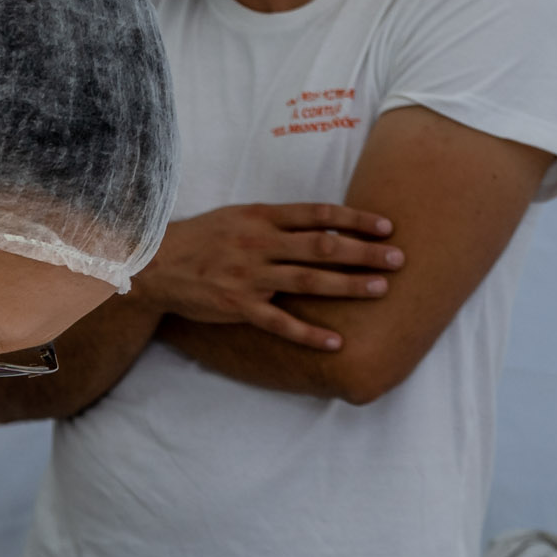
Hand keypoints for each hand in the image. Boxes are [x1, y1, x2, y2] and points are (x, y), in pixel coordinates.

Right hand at [129, 203, 399, 350]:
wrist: (157, 264)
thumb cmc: (203, 238)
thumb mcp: (240, 217)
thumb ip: (279, 221)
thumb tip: (323, 223)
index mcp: (262, 218)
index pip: (318, 215)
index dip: (355, 220)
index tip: (387, 226)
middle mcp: (260, 244)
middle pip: (323, 247)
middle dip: (364, 253)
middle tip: (399, 259)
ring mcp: (250, 276)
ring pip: (308, 281)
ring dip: (348, 286)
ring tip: (381, 290)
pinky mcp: (238, 306)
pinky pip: (279, 322)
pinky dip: (308, 333)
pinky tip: (335, 342)